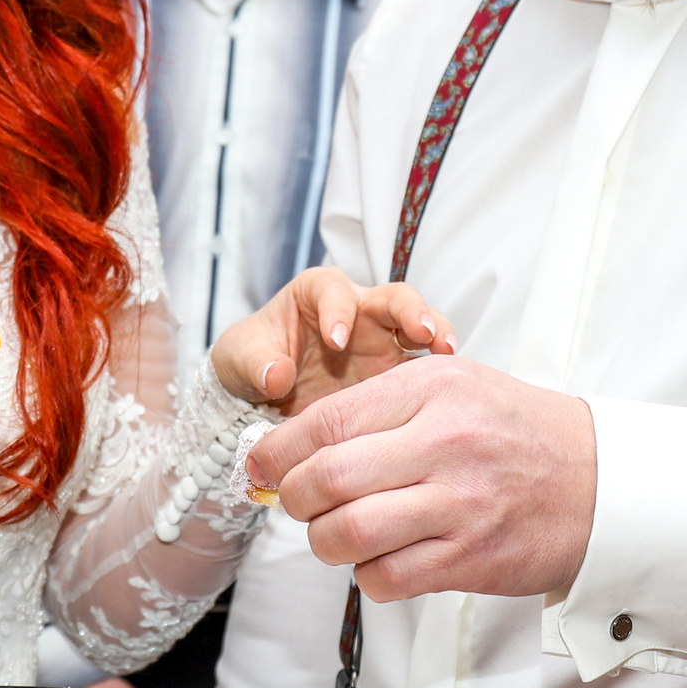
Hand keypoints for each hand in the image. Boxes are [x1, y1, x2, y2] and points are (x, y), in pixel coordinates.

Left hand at [208, 268, 455, 415]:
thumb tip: (276, 375)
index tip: (335, 339)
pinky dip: (437, 375)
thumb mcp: (238, 358)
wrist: (263, 398)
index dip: (338, 310)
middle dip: (409, 310)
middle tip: (420, 330)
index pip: (334, 290)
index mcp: (318, 294)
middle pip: (394, 298)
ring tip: (446, 351)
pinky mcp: (397, 375)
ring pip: (420, 327)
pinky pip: (424, 370)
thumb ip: (255, 362)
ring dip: (435, 334)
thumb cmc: (252, 361)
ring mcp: (384, 342)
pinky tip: (448, 389)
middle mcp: (359, 311)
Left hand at [244, 356, 595, 600]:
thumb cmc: (513, 430)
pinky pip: (385, 578)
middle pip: (326, 480)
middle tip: (296, 502)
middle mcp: (444, 441)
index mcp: (433, 387)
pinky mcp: (470, 559)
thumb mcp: (451, 386)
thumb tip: (292, 444)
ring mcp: (459, 504)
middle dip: (292, 498)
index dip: (277, 450)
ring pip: (347, 534)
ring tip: (335, 532)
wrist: (598, 480)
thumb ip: (376, 406)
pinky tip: (381, 558)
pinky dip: (367, 575)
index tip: (260, 465)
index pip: (326, 422)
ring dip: (324, 541)